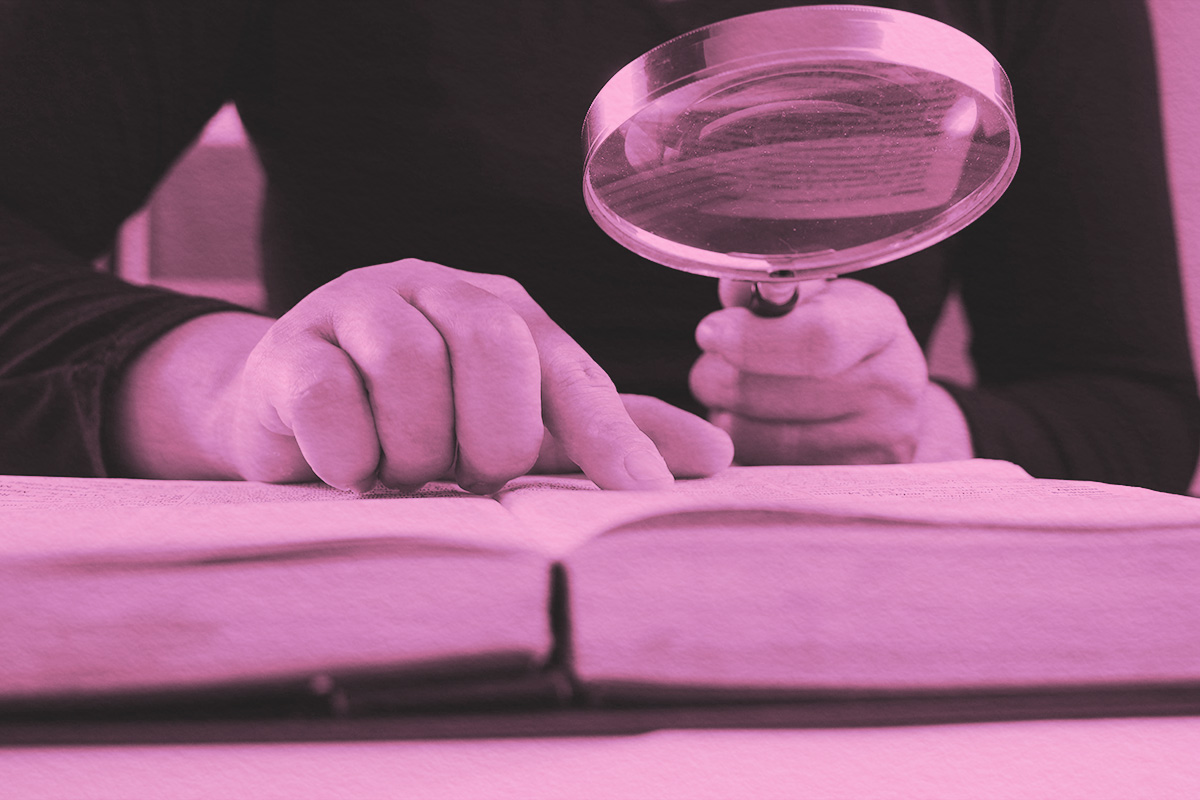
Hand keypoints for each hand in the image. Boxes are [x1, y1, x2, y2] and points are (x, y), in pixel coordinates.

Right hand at [114, 260, 732, 491]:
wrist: (297, 411)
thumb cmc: (431, 421)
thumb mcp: (525, 428)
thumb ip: (607, 435)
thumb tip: (717, 458)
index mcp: (503, 310)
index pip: (567, 365)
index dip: (605, 434)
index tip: (639, 497)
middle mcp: (434, 291)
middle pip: (492, 339)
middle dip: (493, 431)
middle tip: (475, 476)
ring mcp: (357, 309)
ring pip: (407, 362)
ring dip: (416, 447)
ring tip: (407, 475)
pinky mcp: (289, 348)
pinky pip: (327, 392)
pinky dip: (350, 451)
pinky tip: (355, 476)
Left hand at [689, 278, 964, 464]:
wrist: (885, 405)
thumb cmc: (834, 340)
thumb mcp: (813, 299)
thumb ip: (767, 291)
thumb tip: (733, 292)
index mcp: (880, 325)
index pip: (816, 340)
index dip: (750, 338)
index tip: (709, 333)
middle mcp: (890, 389)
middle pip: (761, 390)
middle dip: (717, 373)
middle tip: (718, 365)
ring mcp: (872, 448)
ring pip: (743, 434)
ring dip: (722, 412)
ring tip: (740, 397)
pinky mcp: (842, 487)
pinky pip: (751, 468)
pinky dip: (737, 447)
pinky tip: (755, 428)